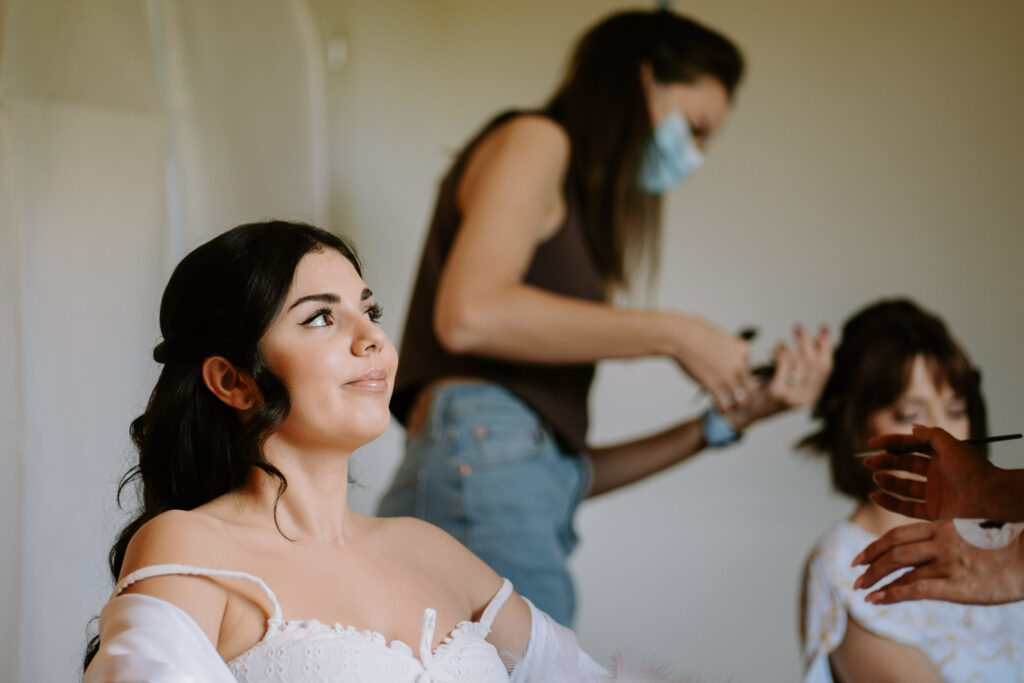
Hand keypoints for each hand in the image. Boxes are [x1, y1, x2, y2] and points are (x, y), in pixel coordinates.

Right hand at [671, 314, 752, 411]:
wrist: (681, 337)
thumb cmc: (696, 334)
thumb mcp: (722, 337)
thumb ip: (730, 351)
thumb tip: (729, 362)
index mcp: (743, 350)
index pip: (751, 369)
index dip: (741, 376)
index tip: (733, 380)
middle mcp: (739, 364)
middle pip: (751, 388)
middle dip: (745, 395)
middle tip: (737, 398)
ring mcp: (727, 376)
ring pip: (741, 399)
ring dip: (735, 405)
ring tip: (729, 406)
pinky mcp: (713, 386)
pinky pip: (724, 404)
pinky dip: (723, 409)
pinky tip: (719, 408)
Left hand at [724, 324, 831, 429]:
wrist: (743, 413)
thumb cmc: (765, 393)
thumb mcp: (789, 382)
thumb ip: (803, 367)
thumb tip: (819, 338)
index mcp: (813, 396)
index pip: (827, 367)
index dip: (826, 346)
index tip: (823, 329)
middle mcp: (806, 399)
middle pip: (814, 362)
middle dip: (806, 341)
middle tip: (797, 328)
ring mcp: (792, 397)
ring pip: (800, 361)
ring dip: (789, 347)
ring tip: (779, 344)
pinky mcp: (778, 391)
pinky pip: (785, 363)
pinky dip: (780, 352)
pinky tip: (773, 351)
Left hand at [851, 519, 1023, 605]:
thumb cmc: (1006, 544)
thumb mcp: (970, 533)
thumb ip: (948, 539)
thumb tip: (930, 549)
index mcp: (942, 528)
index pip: (898, 535)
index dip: (875, 547)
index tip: (860, 558)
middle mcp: (940, 543)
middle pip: (893, 550)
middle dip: (869, 563)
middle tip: (854, 574)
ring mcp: (947, 564)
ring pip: (900, 569)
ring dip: (876, 580)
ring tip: (861, 589)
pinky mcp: (956, 586)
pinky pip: (914, 589)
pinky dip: (891, 595)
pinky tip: (876, 601)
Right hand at [862, 425, 999, 519]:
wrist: (992, 498)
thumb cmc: (975, 470)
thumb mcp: (952, 445)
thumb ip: (931, 435)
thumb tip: (912, 428)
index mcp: (940, 456)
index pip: (910, 447)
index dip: (891, 443)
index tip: (872, 443)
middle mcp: (935, 474)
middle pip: (903, 466)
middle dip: (885, 462)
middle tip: (868, 462)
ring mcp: (933, 493)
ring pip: (903, 486)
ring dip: (887, 480)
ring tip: (875, 476)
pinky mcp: (932, 512)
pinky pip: (906, 507)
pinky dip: (889, 502)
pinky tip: (875, 495)